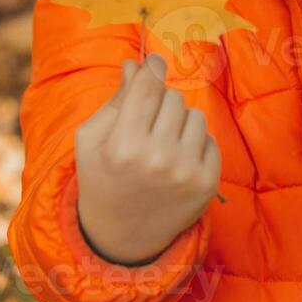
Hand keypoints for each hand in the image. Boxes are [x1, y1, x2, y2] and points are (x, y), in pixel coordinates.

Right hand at [75, 55, 221, 264]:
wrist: (120, 237)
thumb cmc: (101, 179)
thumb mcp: (92, 140)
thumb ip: (116, 99)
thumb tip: (136, 64)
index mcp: (124, 145)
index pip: (148, 87)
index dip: (152, 68)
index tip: (154, 63)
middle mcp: (158, 158)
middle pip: (172, 98)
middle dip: (160, 103)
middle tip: (147, 122)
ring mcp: (186, 172)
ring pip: (195, 116)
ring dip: (179, 122)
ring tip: (162, 143)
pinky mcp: (208, 184)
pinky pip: (210, 139)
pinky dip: (195, 143)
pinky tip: (176, 160)